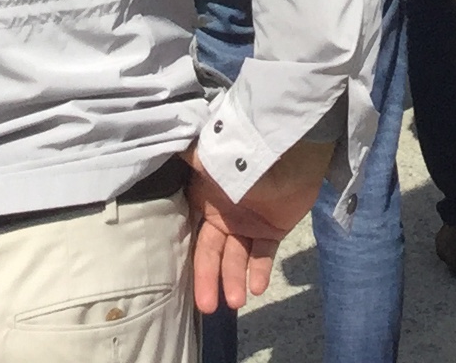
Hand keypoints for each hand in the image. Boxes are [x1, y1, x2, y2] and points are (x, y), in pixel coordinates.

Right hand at [188, 140, 334, 313]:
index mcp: (206, 202)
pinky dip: (259, 271)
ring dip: (234, 280)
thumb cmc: (247, 153)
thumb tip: (162, 148)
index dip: (187, 259)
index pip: (193, 237)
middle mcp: (224, 218)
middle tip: (208, 307)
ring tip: (237, 301)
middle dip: (209, 280)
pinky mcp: (273, 231)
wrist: (294, 148)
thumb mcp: (211, 156)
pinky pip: (263, 256)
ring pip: (237, 259)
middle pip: (213, 254)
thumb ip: (187, 159)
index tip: (177, 286)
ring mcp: (249, 226)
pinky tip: (258, 287)